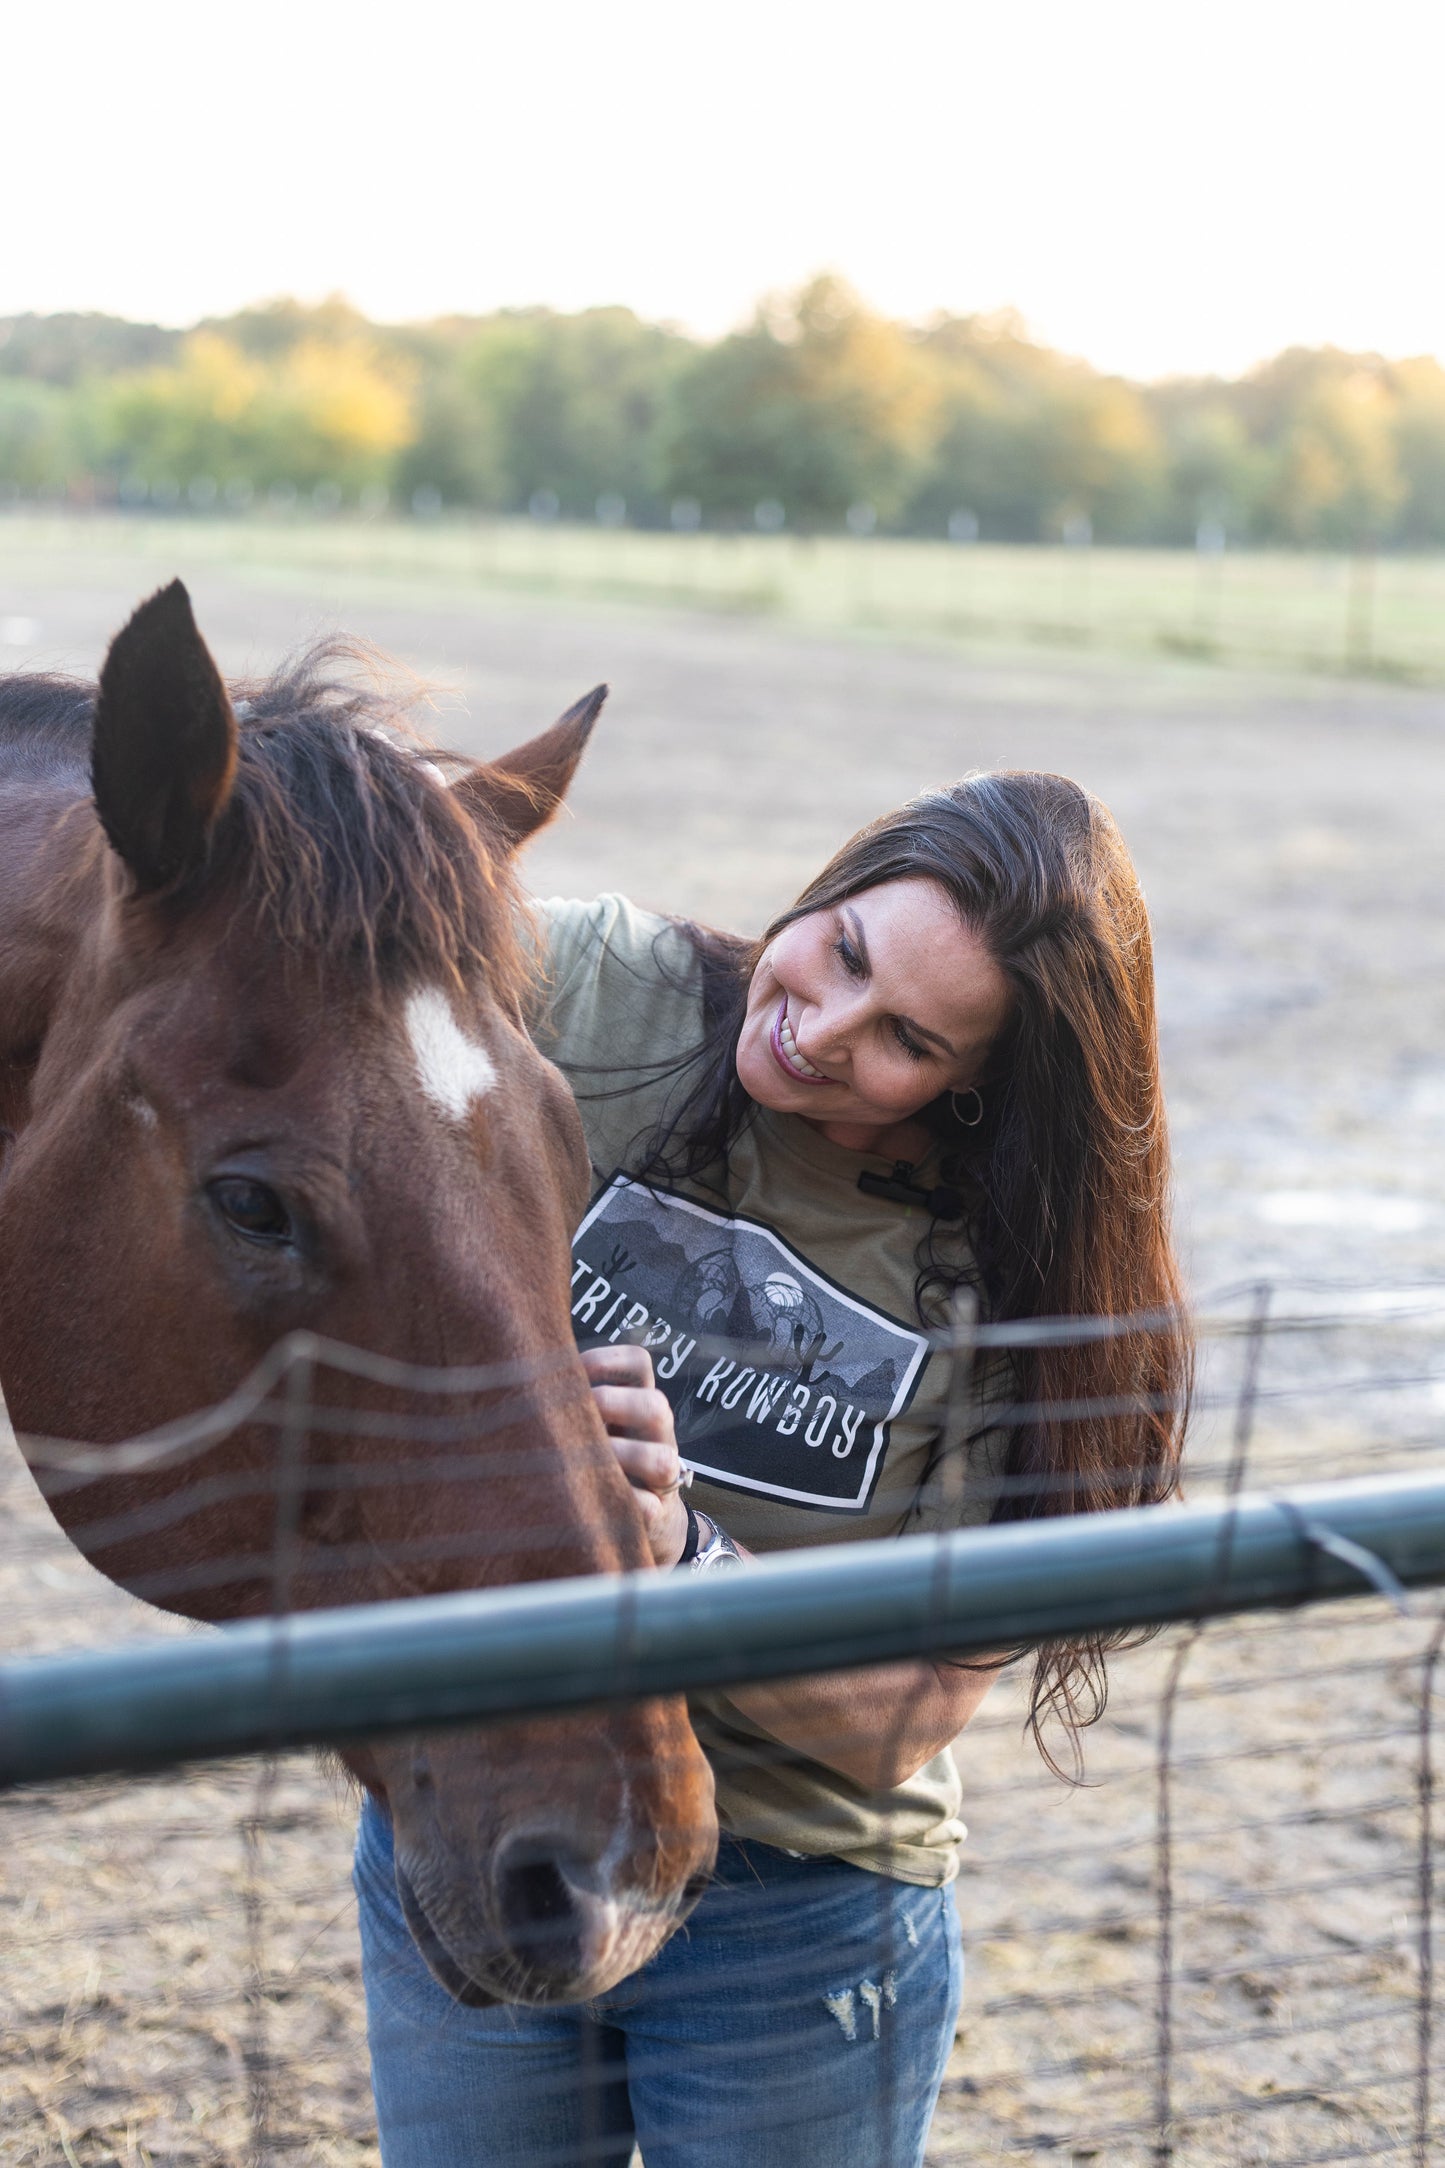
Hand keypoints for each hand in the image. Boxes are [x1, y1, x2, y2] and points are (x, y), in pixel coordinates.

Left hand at [581, 1344, 690, 1567]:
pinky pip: (649, 1509)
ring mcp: (662, 1475)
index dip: (605, 1361)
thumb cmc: (602, 1456)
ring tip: (582, 1462)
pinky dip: (622, 1505)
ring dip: (620, 1457)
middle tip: (578, 1414)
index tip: (570, 1373)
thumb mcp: (593, 1422)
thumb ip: (568, 1400)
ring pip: (662, 1460)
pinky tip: (590, 1502)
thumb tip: (513, 1375)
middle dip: (614, 1405)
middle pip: (656, 1406)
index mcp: (639, 1401)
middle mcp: (657, 1434)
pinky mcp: (657, 1515)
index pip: (639, 1363)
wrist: (648, 1515)